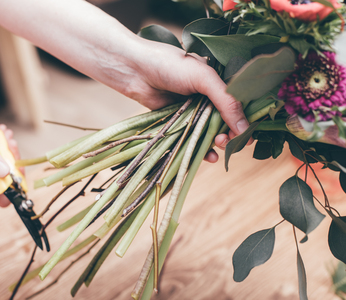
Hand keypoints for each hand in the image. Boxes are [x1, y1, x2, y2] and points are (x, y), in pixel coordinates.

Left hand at [123, 39, 250, 161]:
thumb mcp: (204, 78)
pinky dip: (202, 150)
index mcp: (220, 83)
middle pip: (228, 123)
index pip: (241, 106)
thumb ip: (226, 101)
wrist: (136, 70)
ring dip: (217, 144)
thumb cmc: (171, 66)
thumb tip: (245, 128)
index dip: (246, 122)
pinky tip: (208, 157)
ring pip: (212, 134)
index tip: (246, 137)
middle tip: (225, 141)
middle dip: (231, 136)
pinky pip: (194, 140)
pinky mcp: (179, 123)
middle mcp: (209, 98)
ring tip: (216, 146)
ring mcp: (194, 111)